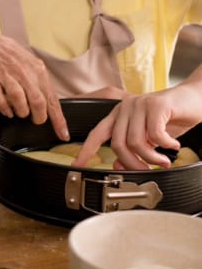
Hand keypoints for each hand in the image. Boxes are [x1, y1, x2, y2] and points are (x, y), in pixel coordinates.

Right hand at [0, 32, 68, 140]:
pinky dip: (5, 109)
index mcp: (37, 70)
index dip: (58, 120)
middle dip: (38, 117)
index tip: (63, 135)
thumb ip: (41, 85)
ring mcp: (6, 76)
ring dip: (21, 112)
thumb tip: (53, 108)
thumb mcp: (31, 66)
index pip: (52, 99)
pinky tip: (7, 110)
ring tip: (20, 112)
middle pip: (38, 102)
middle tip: (35, 119)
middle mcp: (23, 72)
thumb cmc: (11, 59)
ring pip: (19, 102)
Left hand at [73, 83, 201, 169]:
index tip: (78, 165)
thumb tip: (118, 165)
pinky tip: (174, 145)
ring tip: (163, 161)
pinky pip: (155, 135)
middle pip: (117, 144)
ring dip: (152, 158)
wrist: (197, 97)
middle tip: (147, 170)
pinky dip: (166, 145)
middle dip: (132, 163)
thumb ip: (134, 148)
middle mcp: (125, 108)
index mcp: (119, 115)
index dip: (86, 151)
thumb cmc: (173, 117)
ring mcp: (139, 104)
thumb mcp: (150, 137)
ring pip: (135, 142)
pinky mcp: (156, 104)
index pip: (97, 133)